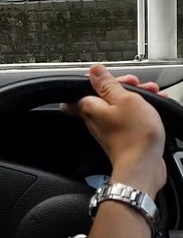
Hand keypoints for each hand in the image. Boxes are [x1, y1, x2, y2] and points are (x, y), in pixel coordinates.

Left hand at [62, 65, 166, 196]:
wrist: (143, 166)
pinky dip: (139, 112)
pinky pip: (128, 119)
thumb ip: (108, 84)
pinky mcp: (121, 138)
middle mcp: (94, 118)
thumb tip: (93, 71)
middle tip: (139, 86)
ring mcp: (107, 129)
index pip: (85, 86)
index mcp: (89, 106)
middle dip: (124, 87)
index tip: (117, 79)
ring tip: (152, 95)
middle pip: (105, 95)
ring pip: (119, 106)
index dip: (103, 79)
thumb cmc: (134, 135)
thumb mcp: (124, 99)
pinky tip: (153, 110)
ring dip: (135, 99)